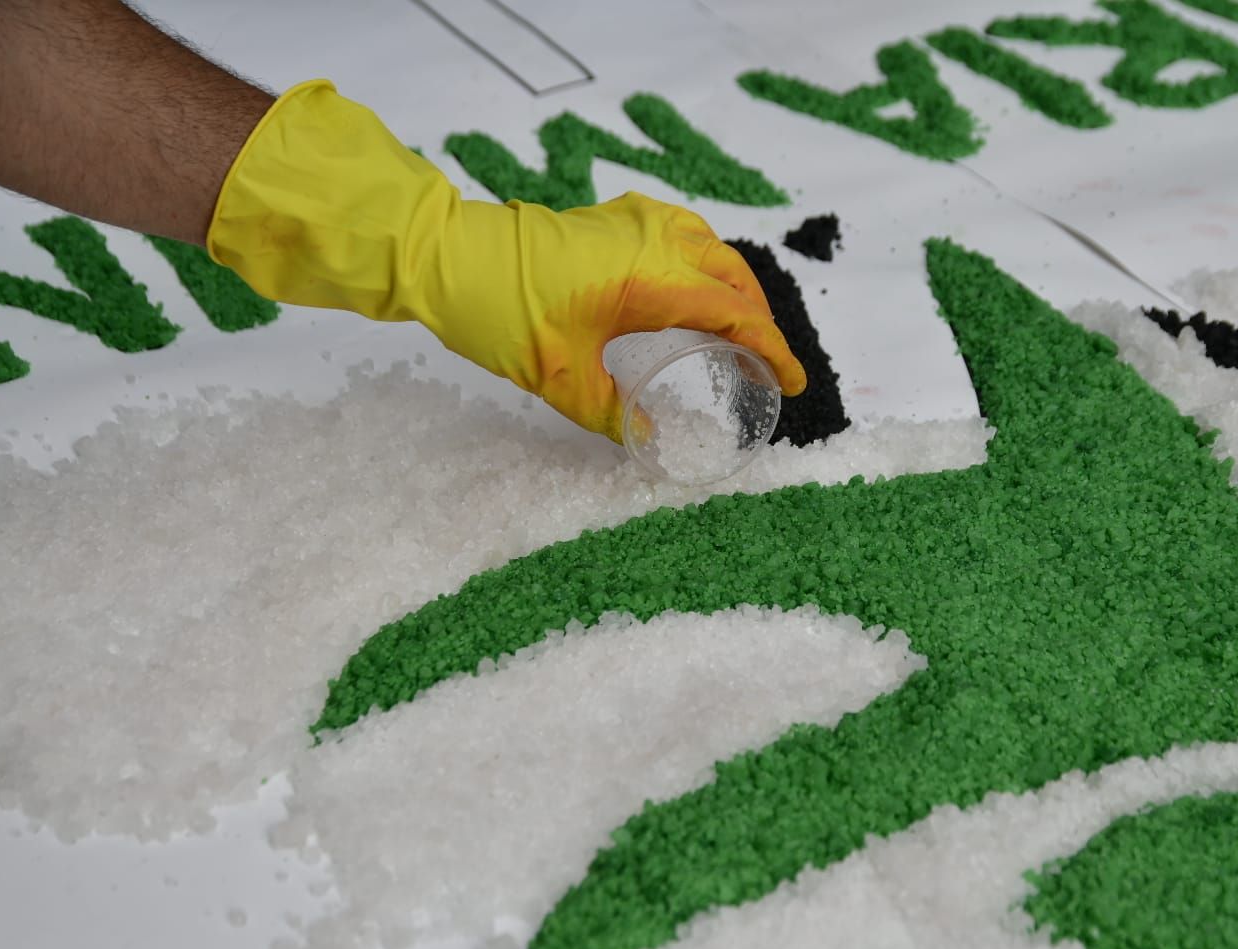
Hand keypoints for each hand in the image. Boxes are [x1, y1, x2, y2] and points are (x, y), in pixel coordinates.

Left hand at [207, 81, 803, 440]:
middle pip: (734, 277)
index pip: (735, 314)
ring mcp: (633, 222)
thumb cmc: (500, 311)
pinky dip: (703, 257)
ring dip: (736, 286)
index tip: (793, 382)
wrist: (444, 255)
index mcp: (651, 278)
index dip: (772, 350)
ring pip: (711, 248)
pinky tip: (692, 279)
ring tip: (741, 326)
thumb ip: (612, 413)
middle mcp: (653, 242)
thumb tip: (650, 441)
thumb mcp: (560, 378)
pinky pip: (680, 231)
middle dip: (761, 320)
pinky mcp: (611, 217)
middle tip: (769, 364)